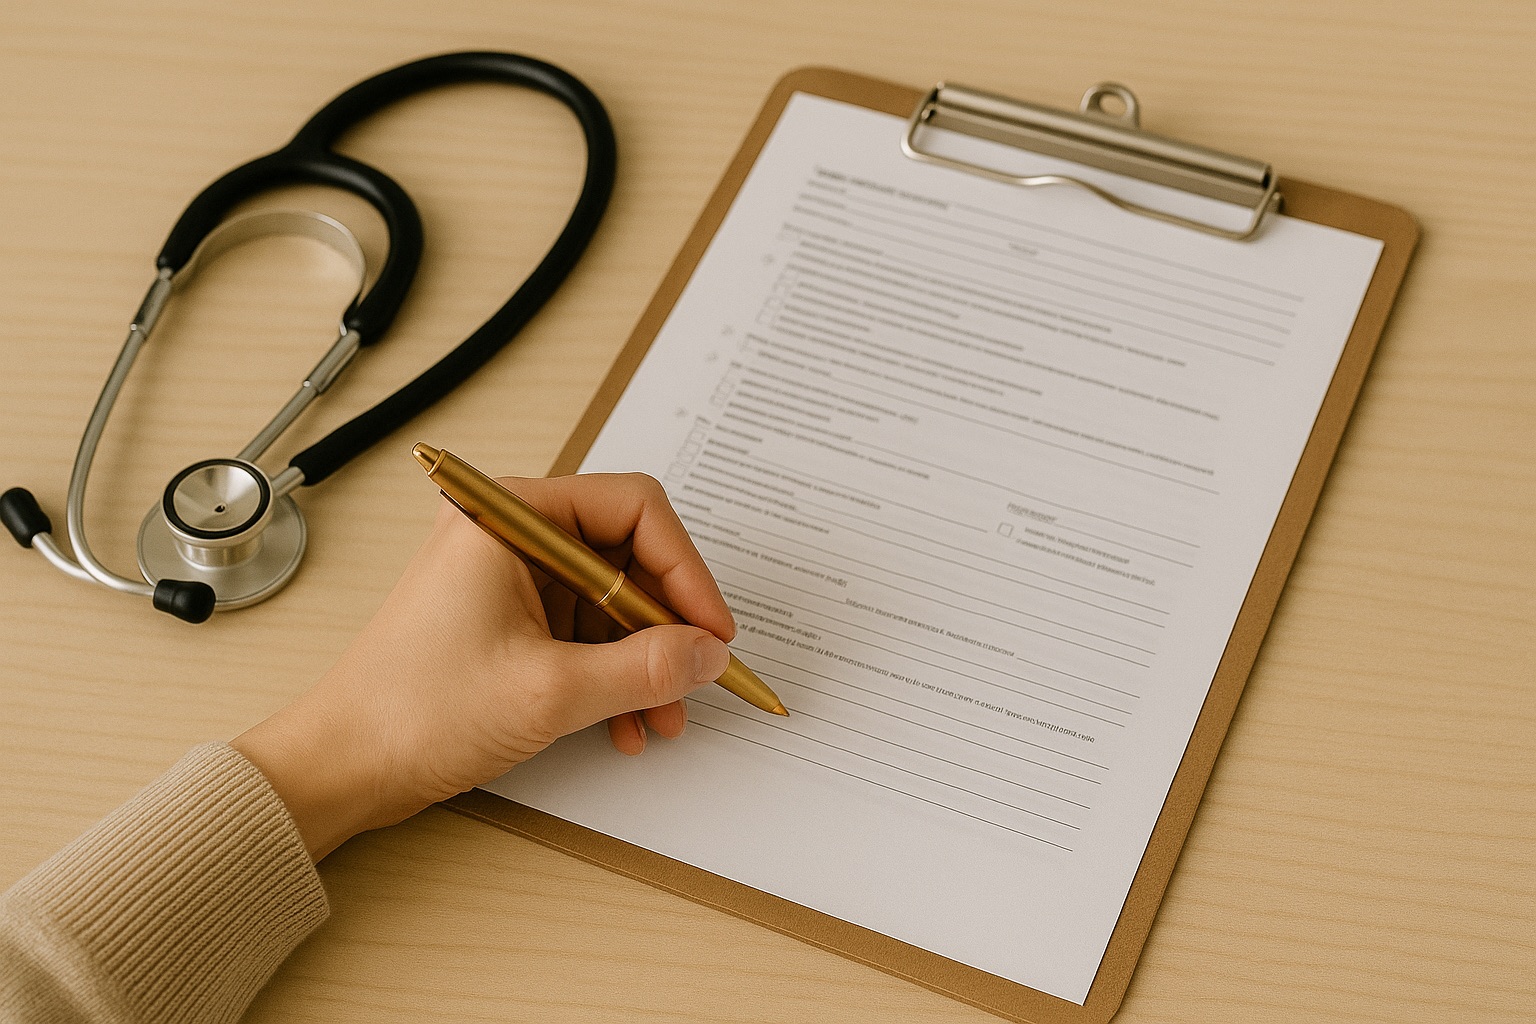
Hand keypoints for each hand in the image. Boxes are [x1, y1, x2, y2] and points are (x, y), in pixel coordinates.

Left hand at [231, 472, 734, 859]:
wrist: (343, 765)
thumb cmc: (414, 711)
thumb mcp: (550, 691)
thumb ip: (644, 668)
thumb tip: (708, 653)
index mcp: (511, 517)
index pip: (634, 510)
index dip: (686, 569)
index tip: (711, 628)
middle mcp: (511, 534)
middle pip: (627, 556)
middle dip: (667, 623)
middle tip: (694, 674)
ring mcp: (508, 578)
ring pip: (610, 601)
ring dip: (645, 659)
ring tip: (661, 714)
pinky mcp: (507, 620)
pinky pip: (584, 632)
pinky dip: (613, 673)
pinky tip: (626, 722)